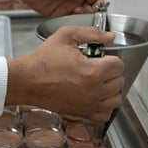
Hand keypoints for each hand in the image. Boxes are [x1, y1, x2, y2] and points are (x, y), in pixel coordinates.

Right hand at [6, 26, 123, 121]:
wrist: (27, 80)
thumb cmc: (43, 60)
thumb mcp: (66, 36)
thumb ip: (91, 33)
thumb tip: (109, 36)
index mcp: (92, 72)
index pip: (119, 65)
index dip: (110, 58)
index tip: (100, 57)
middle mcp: (94, 91)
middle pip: (120, 81)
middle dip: (110, 72)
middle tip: (96, 67)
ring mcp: (89, 104)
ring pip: (116, 98)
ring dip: (111, 89)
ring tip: (97, 81)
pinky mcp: (82, 113)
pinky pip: (105, 114)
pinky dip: (104, 105)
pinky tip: (95, 95)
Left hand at [8, 0, 102, 16]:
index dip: (99, 4)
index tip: (98, 8)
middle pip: (91, 10)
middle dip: (92, 14)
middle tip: (84, 12)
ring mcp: (67, 7)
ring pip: (82, 17)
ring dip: (82, 19)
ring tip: (76, 15)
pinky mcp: (58, 15)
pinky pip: (69, 22)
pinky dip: (73, 24)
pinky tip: (72, 22)